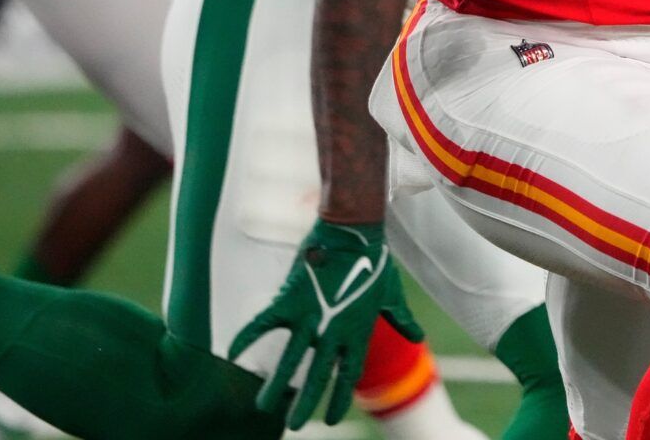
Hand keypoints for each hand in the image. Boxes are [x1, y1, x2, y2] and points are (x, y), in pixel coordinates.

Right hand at [229, 220, 423, 429]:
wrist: (354, 229)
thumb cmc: (373, 259)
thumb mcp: (390, 294)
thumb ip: (400, 319)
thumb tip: (417, 337)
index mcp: (357, 332)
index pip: (347, 375)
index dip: (338, 399)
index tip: (330, 420)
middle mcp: (333, 330)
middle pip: (317, 376)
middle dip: (305, 403)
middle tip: (294, 425)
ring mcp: (311, 316)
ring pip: (289, 359)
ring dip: (275, 384)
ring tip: (263, 406)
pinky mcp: (290, 299)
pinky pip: (263, 323)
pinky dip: (247, 337)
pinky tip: (232, 354)